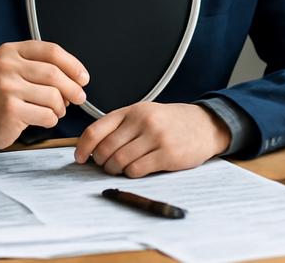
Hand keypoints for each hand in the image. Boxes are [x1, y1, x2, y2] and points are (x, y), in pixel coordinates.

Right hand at [0, 40, 88, 157]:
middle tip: (78, 97)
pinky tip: (43, 119)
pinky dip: (51, 119)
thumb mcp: (14, 70)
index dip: (73, 65)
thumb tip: (77, 77)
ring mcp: (7, 88)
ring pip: (53, 96)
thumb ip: (41, 66)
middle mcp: (6, 66)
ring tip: (55, 110)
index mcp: (11, 51)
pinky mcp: (10, 110)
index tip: (83, 77)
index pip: (51, 51)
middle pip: (55, 74)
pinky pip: (46, 115)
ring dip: (61, 107)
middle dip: (73, 89)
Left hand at [74, 102, 231, 177]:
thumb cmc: (169, 122)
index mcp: (132, 111)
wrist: (204, 125)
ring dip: (115, 169)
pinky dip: (131, 174)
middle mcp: (142, 121)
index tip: (80, 158)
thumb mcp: (144, 114)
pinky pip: (136, 170)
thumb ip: (120, 126)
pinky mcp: (167, 155)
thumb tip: (90, 146)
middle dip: (101, 161)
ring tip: (120, 168)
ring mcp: (155, 137)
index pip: (96, 129)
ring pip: (119, 161)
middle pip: (106, 148)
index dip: (83, 147)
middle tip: (105, 165)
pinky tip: (136, 170)